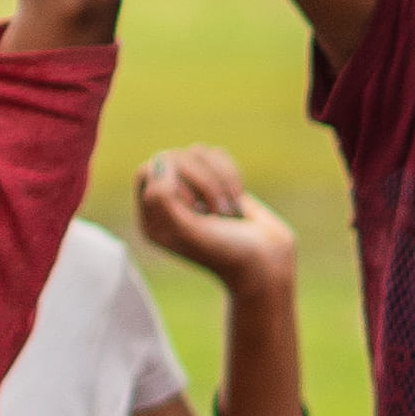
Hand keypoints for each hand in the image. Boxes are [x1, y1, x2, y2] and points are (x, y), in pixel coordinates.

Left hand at [128, 143, 297, 288]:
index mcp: (152, 219)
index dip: (173, 179)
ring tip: (228, 210)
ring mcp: (193, 189)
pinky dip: (232, 175)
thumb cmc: (226, 252)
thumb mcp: (188, 231)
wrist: (266, 261)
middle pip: (173, 158)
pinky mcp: (217, 181)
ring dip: (219, 180)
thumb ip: (163, 198)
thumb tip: (161, 161)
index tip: (193, 206)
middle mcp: (168, 202)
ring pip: (197, 153)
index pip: (148, 172)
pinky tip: (236, 199)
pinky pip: (217, 155)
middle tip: (218, 212)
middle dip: (202, 181)